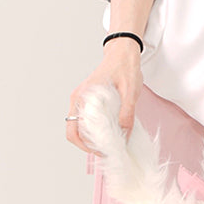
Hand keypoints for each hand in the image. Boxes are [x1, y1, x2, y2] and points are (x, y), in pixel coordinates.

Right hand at [67, 40, 142, 154]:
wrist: (123, 53)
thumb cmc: (125, 67)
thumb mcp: (130, 91)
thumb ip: (127, 112)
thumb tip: (124, 133)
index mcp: (84, 97)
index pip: (74, 129)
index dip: (85, 145)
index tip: (103, 151)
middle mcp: (78, 99)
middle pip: (73, 131)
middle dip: (88, 145)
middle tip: (107, 151)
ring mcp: (81, 100)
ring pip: (79, 127)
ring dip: (91, 138)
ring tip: (110, 142)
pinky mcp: (88, 101)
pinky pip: (86, 121)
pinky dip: (95, 130)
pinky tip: (110, 132)